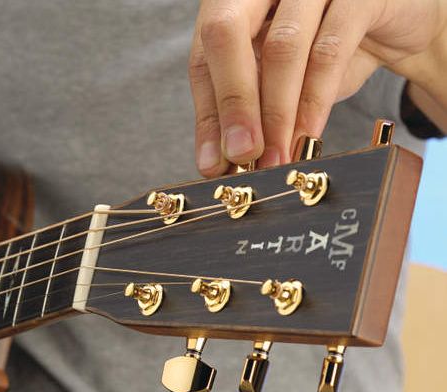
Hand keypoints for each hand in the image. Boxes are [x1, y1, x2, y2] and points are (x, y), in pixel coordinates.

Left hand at [190, 0, 446, 175]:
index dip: (207, 113)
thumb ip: (246, 108)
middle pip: (226, 35)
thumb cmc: (327, 47)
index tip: (211, 162)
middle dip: (233, 103)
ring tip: (276, 156)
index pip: (203, 56)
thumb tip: (219, 158)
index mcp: (232, 1)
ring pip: (281, 47)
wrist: (401, 24)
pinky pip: (330, 51)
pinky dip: (315, 100)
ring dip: (276, 112)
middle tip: (240, 155)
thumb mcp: (277, 77)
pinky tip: (308, 133)